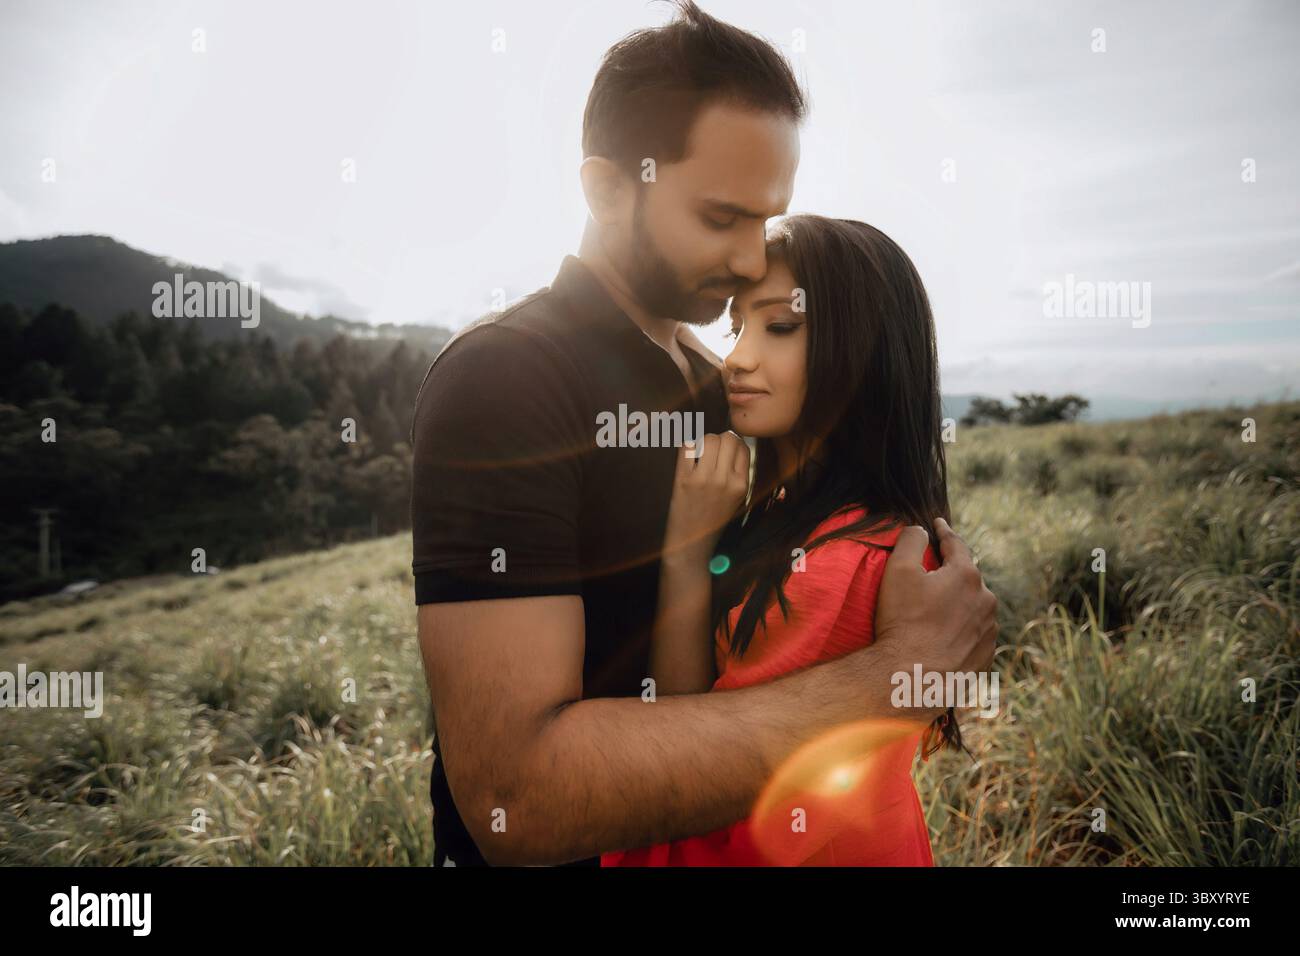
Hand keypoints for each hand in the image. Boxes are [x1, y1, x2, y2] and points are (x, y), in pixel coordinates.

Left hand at [662, 432, 749, 562]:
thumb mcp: (737, 499)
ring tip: (699, 454)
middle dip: (719, 440)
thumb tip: (732, 443)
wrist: (691, 544)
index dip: (733, 444)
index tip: (724, 451)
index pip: (743, 447)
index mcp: (742, 484)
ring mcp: (705, 479)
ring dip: (703, 442)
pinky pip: (687, 447)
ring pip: (709, 439)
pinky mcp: (684, 479)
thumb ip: (737, 474)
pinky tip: (688, 458)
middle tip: (710, 451)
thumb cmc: (713, 520)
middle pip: (727, 438)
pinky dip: (687, 447)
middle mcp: (726, 480)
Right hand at [873, 517, 997, 715]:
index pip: (956, 544)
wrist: (912, 678)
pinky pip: (973, 635)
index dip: (944, 532)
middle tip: (930, 576)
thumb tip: (920, 530)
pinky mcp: (986, 657)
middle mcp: (986, 601)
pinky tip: (941, 637)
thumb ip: (910, 540)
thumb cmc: (903, 622)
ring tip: (934, 613)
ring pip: (973, 608)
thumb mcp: (898, 570)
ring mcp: (989, 632)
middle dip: (951, 573)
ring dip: (958, 604)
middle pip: (967, 578)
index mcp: (967, 576)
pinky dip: (960, 631)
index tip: (938, 524)